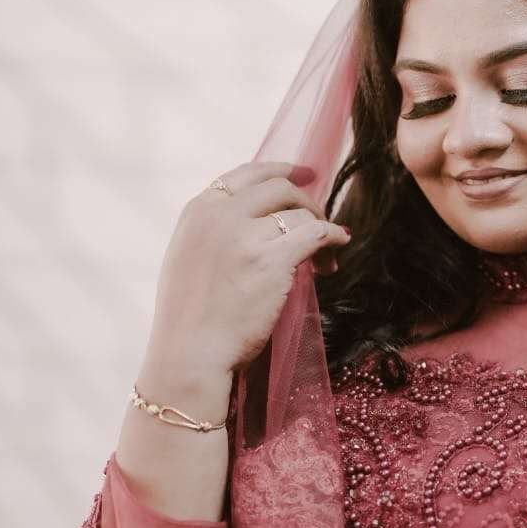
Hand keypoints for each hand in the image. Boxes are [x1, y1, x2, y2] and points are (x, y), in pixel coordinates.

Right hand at [147, 161, 350, 376]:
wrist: (188, 356)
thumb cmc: (190, 320)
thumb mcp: (188, 258)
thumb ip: (215, 231)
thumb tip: (259, 220)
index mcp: (198, 211)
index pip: (247, 174)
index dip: (281, 171)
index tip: (305, 175)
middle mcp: (220, 216)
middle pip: (278, 187)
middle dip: (306, 201)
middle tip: (320, 221)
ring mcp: (245, 236)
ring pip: (300, 212)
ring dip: (321, 228)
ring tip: (325, 258)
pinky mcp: (271, 260)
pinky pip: (317, 233)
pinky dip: (334, 236)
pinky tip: (338, 248)